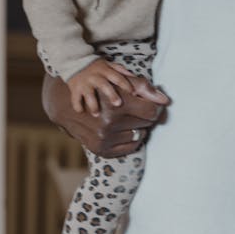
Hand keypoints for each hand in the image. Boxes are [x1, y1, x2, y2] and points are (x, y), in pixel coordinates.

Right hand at [43, 73, 168, 157]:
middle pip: (147, 123)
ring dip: (137, 126)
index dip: (154, 107)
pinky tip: (123, 129)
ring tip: (125, 118)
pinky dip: (131, 138)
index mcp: (115, 105)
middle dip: (144, 115)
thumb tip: (166, 100)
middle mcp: (108, 124)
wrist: (68, 106)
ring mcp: (104, 139)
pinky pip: (131, 147)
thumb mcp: (120, 83)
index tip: (150, 103)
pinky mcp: (101, 150)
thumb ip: (145, 89)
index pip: (152, 112)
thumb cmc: (99, 90)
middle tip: (134, 108)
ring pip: (140, 135)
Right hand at [67, 59, 136, 115]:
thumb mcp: (108, 64)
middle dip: (111, 94)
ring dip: (93, 104)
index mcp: (105, 70)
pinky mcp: (75, 88)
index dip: (125, 85)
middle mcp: (95, 77)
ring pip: (89, 93)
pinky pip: (75, 98)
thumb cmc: (95, 66)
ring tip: (96, 113)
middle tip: (118, 104)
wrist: (74, 61)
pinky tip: (81, 111)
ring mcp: (84, 83)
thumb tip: (136, 78)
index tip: (133, 93)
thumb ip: (121, 71)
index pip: (117, 77)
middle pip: (104, 85)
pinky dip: (77, 105)